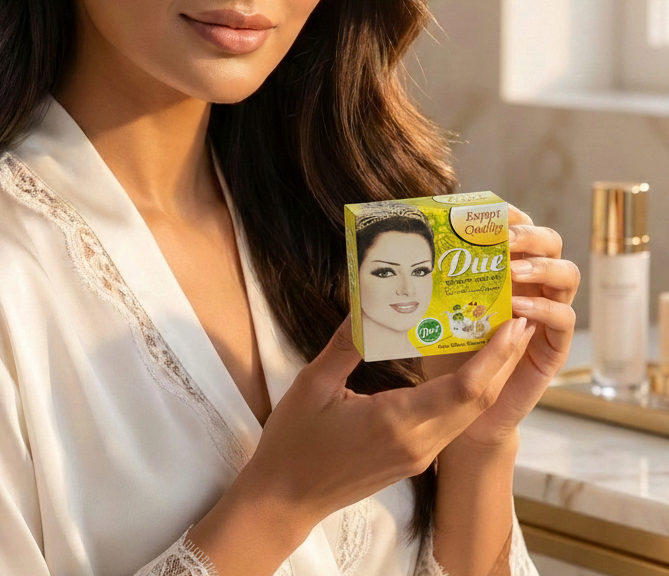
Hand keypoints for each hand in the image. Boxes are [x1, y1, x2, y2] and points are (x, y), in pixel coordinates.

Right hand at [237, 309, 534, 531]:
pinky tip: (462, 371)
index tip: (513, 325)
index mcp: (396, 422)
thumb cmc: (293, 441)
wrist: (285, 498)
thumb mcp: (314, 383)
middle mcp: (418, 443)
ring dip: (488, 378)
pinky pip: (451, 424)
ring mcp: (419, 456)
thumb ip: (346, 344)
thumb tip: (365, 302)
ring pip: (468, 415)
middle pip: (477, 402)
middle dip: (502, 362)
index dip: (494, 356)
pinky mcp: (413, 460)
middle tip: (515, 321)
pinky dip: (466, 395)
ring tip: (494, 339)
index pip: (464, 389)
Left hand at [423, 204, 578, 447]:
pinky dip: (545, 309)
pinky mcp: (553, 346)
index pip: (518, 226)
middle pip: (550, 241)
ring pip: (567, 273)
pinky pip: (564, 319)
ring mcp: (546, 312)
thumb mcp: (432, 305)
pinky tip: (520, 308)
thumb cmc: (442, 347)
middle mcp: (531, 282)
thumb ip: (425, 277)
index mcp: (503, 265)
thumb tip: (391, 244)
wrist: (456, 406)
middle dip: (531, 234)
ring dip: (542, 267)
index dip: (510, 214)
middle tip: (506, 239)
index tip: (492, 210)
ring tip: (513, 271)